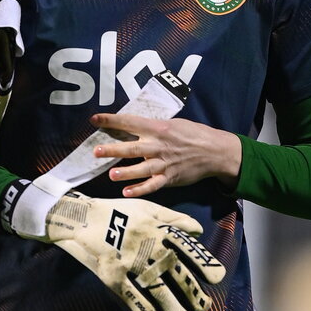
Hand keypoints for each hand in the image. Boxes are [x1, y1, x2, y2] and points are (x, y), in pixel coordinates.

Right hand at [44, 191, 225, 310]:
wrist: (79, 217)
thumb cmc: (116, 211)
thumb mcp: (147, 207)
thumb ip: (174, 218)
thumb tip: (198, 230)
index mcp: (158, 229)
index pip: (187, 248)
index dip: (204, 264)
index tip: (217, 278)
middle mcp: (148, 247)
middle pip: (177, 274)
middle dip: (194, 294)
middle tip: (204, 307)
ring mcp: (130, 262)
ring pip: (159, 292)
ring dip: (173, 309)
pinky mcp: (112, 276)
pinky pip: (133, 299)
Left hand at [90, 113, 241, 197]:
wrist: (215, 152)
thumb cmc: (193, 134)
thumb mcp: (174, 124)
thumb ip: (153, 128)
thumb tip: (132, 128)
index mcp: (159, 128)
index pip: (131, 122)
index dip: (112, 120)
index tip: (95, 119)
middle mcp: (160, 146)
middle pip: (133, 148)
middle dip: (114, 150)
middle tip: (96, 151)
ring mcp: (165, 163)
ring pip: (142, 169)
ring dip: (126, 172)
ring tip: (111, 174)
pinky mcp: (170, 178)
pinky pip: (153, 185)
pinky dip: (140, 189)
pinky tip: (126, 192)